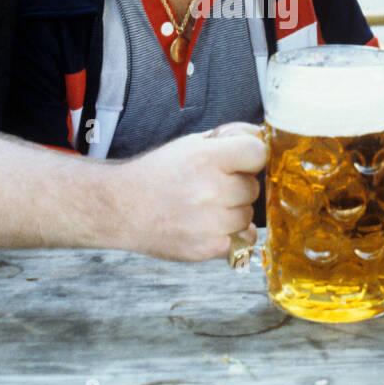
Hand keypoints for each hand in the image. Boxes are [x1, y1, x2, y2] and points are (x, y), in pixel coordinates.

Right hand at [114, 127, 265, 261]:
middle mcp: (212, 189)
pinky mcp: (209, 247)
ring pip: (248, 215)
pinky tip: (210, 226)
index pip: (258, 152)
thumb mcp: (189, 144)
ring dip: (234, 212)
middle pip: (253, 187)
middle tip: (211, 187)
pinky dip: (232, 235)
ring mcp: (212, 222)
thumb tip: (260, 137)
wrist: (123, 208)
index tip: (240, 161)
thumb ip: (226, 140)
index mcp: (207, 158)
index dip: (250, 156)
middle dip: (237, 186)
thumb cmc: (157, 174)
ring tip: (206, 208)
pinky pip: (244, 240)